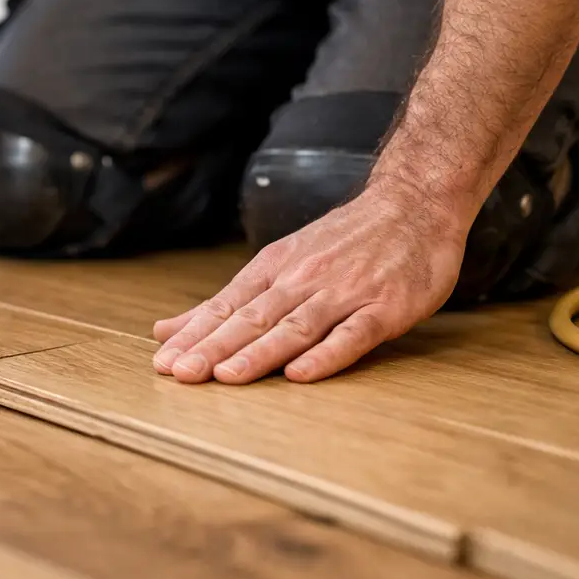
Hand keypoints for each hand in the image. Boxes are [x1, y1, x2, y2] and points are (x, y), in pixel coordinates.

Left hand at [150, 185, 468, 383]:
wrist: (413, 203)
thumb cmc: (344, 240)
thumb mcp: (281, 260)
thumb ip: (228, 301)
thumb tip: (168, 329)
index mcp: (275, 269)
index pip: (226, 307)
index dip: (195, 336)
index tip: (164, 362)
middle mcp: (303, 280)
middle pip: (252, 319)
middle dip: (214, 347)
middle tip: (182, 373)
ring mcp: (344, 294)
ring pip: (295, 327)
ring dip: (259, 353)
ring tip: (227, 376)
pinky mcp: (384, 309)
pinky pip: (352, 335)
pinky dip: (326, 355)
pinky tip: (300, 374)